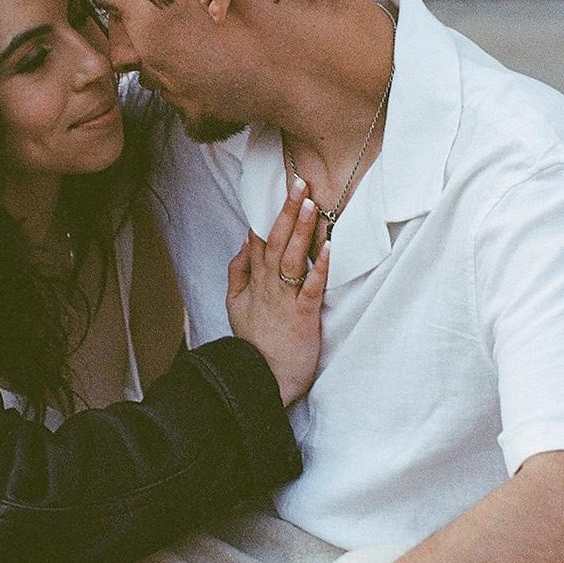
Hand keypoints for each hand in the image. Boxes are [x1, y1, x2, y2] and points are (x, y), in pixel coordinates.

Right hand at [226, 179, 329, 406]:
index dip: (269, 212)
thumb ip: (238, 271)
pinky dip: (320, 266)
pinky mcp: (302, 316)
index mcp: (253, 281)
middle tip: (299, 183)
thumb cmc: (254, 343)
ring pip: (292, 257)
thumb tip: (244, 241)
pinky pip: (311, 286)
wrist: (261, 379)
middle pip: (275, 240)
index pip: (259, 239)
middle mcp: (268, 285)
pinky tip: (328, 246)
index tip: (281, 188)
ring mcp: (285, 299)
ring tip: (311, 203)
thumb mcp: (234, 304)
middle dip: (287, 210)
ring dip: (301, 229)